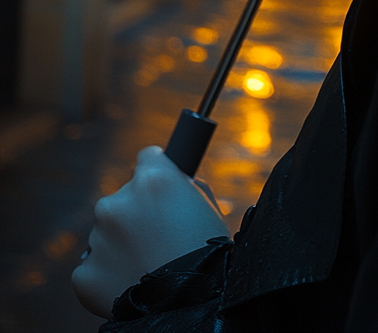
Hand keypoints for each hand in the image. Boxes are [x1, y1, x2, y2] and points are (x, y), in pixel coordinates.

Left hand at [71, 146, 228, 317]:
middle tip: (157, 240)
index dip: (157, 173)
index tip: (162, 189)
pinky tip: (130, 284)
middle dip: (136, 215)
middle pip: (123, 199)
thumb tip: (173, 185)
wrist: (188, 307)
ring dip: (122, 245)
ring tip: (147, 267)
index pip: (148, 158)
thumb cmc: (207, 255)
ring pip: (107, 234)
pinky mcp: (84, 272)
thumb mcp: (206, 208)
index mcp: (152, 179)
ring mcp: (97, 237)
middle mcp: (118, 202)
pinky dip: (108, 275)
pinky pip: (94, 267)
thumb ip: (184, 189)